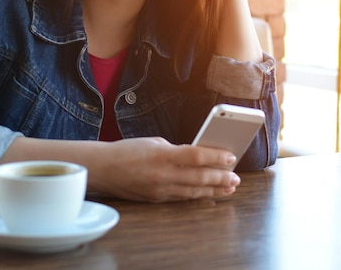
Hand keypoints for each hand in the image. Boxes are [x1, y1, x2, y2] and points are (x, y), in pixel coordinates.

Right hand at [95, 137, 240, 201]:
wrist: (104, 169)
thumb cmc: (128, 150)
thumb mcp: (154, 142)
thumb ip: (176, 150)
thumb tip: (198, 156)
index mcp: (162, 154)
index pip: (195, 155)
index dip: (216, 157)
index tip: (231, 157)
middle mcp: (162, 174)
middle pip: (198, 177)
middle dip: (221, 177)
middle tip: (236, 177)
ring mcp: (159, 189)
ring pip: (193, 191)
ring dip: (214, 190)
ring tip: (229, 187)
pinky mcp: (156, 199)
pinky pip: (182, 197)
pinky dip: (197, 195)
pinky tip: (209, 193)